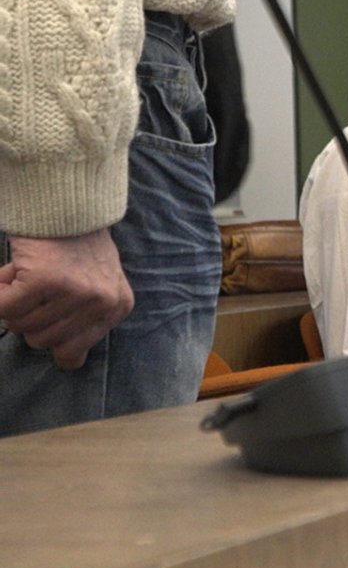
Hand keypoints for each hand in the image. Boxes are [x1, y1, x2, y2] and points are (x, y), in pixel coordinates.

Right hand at [0, 229, 133, 368]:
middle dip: (28, 318)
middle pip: (41, 341)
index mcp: (117, 307)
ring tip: (26, 277)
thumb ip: (83, 322)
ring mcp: (75, 292)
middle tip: (35, 288)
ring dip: (13, 304)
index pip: (71, 355)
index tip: (45, 316)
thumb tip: (67, 364)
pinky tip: (6, 277)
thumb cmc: (77, 246)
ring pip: (21, 325)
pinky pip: (5, 308)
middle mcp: (102, 302)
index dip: (48, 339)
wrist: (68, 204)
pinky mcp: (45, 280)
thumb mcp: (96, 285)